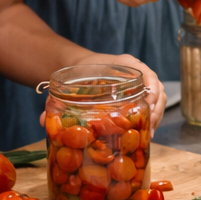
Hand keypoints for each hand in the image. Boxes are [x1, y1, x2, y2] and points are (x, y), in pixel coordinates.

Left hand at [38, 54, 166, 133]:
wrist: (78, 66)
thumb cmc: (76, 72)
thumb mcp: (69, 84)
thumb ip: (56, 101)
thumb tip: (42, 120)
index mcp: (123, 63)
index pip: (147, 73)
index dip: (152, 91)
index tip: (148, 106)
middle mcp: (135, 71)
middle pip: (157, 89)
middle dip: (156, 110)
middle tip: (149, 129)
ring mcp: (139, 82)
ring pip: (158, 98)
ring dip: (156, 116)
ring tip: (149, 136)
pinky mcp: (138, 93)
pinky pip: (152, 104)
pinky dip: (152, 117)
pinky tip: (145, 132)